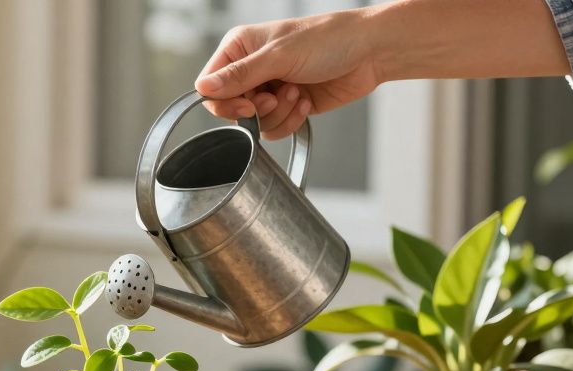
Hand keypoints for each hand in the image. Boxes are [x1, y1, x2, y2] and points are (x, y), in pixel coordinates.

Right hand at [195, 11, 382, 139]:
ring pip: (254, 122)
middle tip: (276, 97)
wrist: (371, 52)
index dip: (224, 103)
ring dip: (277, 114)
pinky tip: (305, 101)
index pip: (210, 86)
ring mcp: (269, 88)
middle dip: (257, 109)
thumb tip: (202, 88)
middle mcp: (251, 69)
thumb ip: (239, 76)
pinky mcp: (287, 105)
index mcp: (240, 48)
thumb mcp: (279, 56)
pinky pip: (274, 127)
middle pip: (232, 108)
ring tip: (297, 93)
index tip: (247, 106)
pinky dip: (290, 120)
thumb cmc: (330, 40)